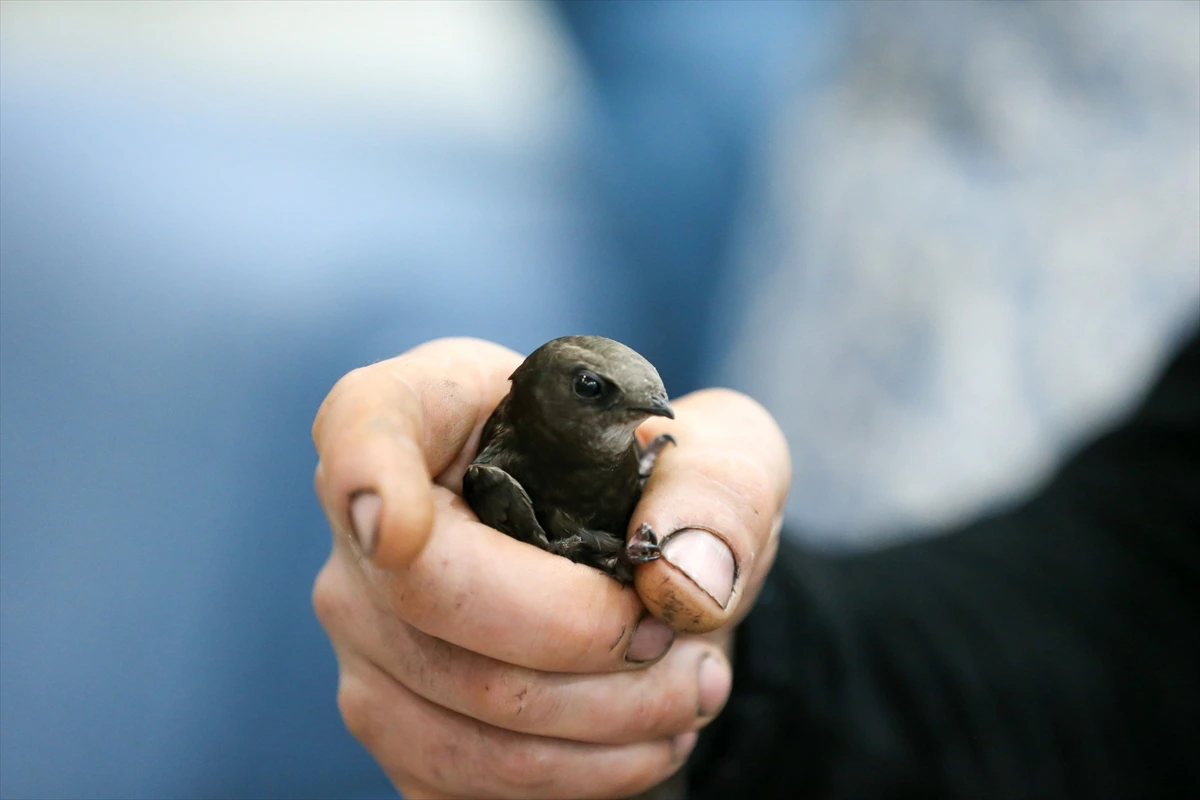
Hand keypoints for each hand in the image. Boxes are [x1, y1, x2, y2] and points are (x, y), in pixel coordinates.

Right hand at [311, 338, 789, 798]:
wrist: (649, 573)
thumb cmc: (666, 489)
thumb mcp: (725, 455)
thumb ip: (718, 494)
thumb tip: (680, 581)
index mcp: (435, 409)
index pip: (365, 423)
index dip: (367, 474)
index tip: (399, 524)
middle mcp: (373, 521)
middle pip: (434, 598)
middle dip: (588, 640)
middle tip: (681, 639)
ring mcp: (367, 627)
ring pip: (460, 708)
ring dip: (605, 724)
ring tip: (690, 691)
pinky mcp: (392, 714)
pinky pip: (463, 778)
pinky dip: (577, 776)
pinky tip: (642, 737)